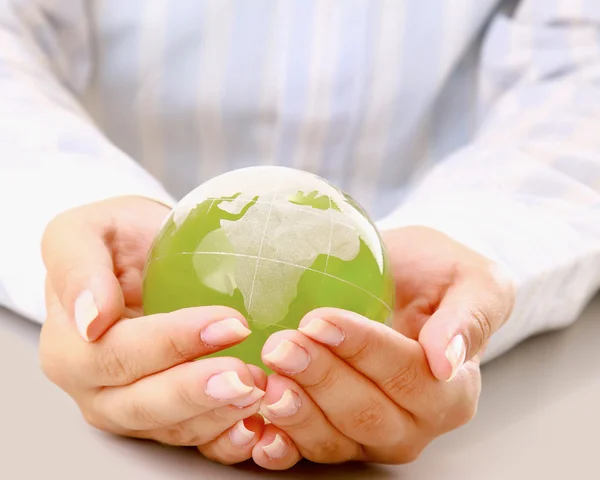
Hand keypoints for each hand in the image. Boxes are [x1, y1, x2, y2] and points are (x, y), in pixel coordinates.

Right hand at [39, 196, 266, 464]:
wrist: (138, 256)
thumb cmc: (114, 239)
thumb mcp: (83, 232)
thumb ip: (77, 267)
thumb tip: (91, 318)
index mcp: (71, 347)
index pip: (119, 354)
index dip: (173, 343)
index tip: (228, 323)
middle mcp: (96, 389)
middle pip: (144, 405)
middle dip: (199, 393)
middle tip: (247, 376)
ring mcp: (132, 408)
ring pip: (174, 428)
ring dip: (220, 415)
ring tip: (262, 390)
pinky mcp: (167, 416)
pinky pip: (196, 438)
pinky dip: (228, 438)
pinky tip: (259, 426)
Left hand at [250, 226, 514, 467]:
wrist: (407, 283)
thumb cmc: (439, 277)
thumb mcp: (473, 281)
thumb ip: (469, 317)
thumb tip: (448, 360)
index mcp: (452, 388)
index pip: (406, 374)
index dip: (363, 350)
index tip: (321, 321)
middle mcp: (415, 422)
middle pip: (367, 412)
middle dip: (321, 380)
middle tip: (283, 346)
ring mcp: (372, 436)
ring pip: (335, 439)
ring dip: (297, 412)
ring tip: (266, 379)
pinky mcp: (338, 435)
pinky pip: (309, 451)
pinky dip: (282, 444)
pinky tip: (258, 428)